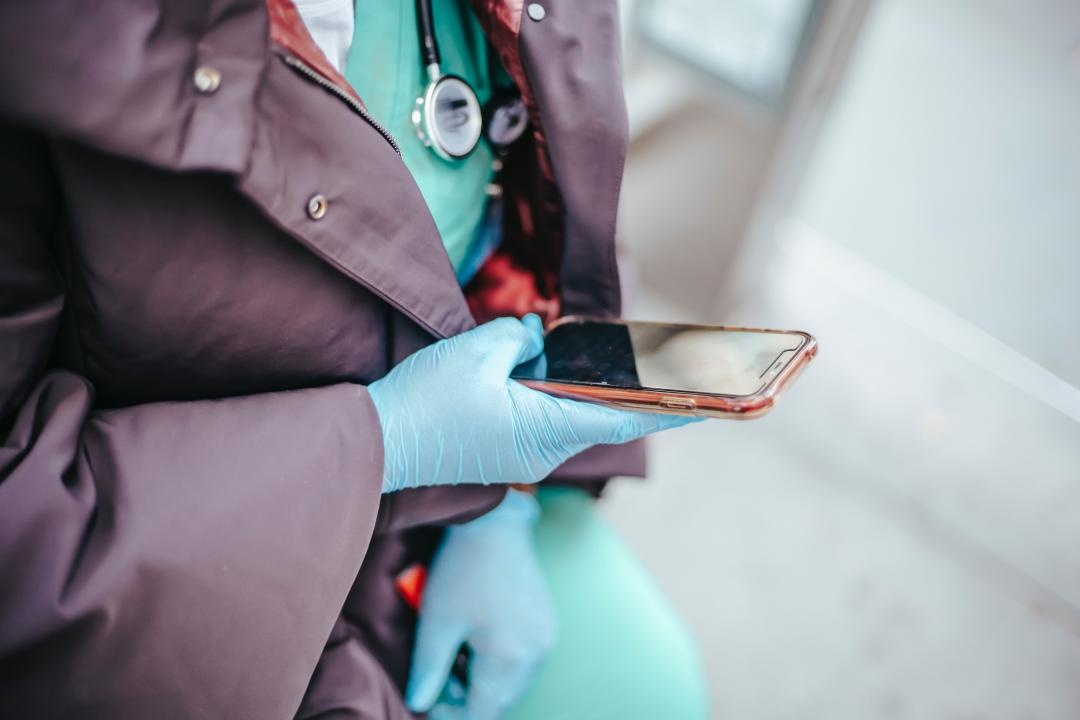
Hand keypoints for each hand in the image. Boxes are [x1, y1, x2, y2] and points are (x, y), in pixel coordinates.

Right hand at [369, 315, 694, 493]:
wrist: (375, 445)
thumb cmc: (423, 404)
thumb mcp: (474, 353)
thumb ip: (517, 338)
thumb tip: (534, 338)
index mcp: (545, 429)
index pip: (623, 418)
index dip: (669, 409)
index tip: (709, 403)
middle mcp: (541, 450)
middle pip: (596, 413)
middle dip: (621, 388)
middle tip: (654, 366)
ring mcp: (520, 455)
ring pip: (565, 413)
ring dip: (576, 385)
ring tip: (583, 357)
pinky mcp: (500, 450)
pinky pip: (538, 418)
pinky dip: (545, 392)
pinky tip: (533, 366)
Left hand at [405, 490, 554, 719]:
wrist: (496, 524)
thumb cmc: (463, 569)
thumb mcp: (436, 622)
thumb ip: (428, 670)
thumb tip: (419, 704)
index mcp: (509, 657)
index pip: (483, 713)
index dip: (453, 715)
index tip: (429, 702)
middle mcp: (535, 654)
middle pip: (500, 702)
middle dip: (467, 700)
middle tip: (436, 677)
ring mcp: (546, 639)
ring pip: (512, 684)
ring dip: (483, 683)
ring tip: (454, 655)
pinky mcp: (546, 625)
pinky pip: (523, 663)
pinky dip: (499, 664)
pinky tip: (476, 641)